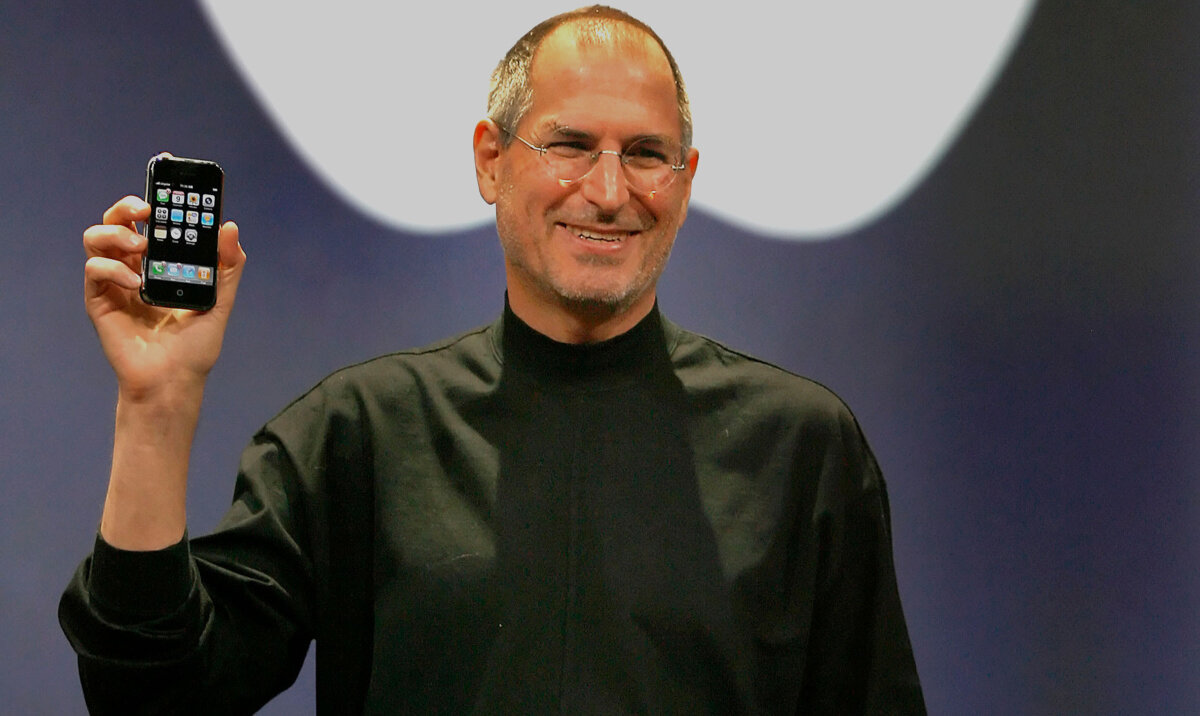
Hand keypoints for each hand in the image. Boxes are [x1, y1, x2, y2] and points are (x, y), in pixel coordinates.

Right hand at [83, 195, 245, 402]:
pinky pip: (94, 270)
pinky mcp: (99, 301)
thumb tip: (229, 227)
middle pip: (118, 221)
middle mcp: (135, 267)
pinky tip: (135, 283)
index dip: (154, 198)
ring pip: (97, 238)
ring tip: (140, 246)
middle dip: (126, 206)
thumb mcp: (220, 302)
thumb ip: (227, 267)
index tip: (164, 178)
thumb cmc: (195, 346)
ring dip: (115, 233)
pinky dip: (111, 269)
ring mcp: (115, 283)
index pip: (152, 222)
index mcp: (162, 263)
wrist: (173, 381)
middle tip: (145, 207)